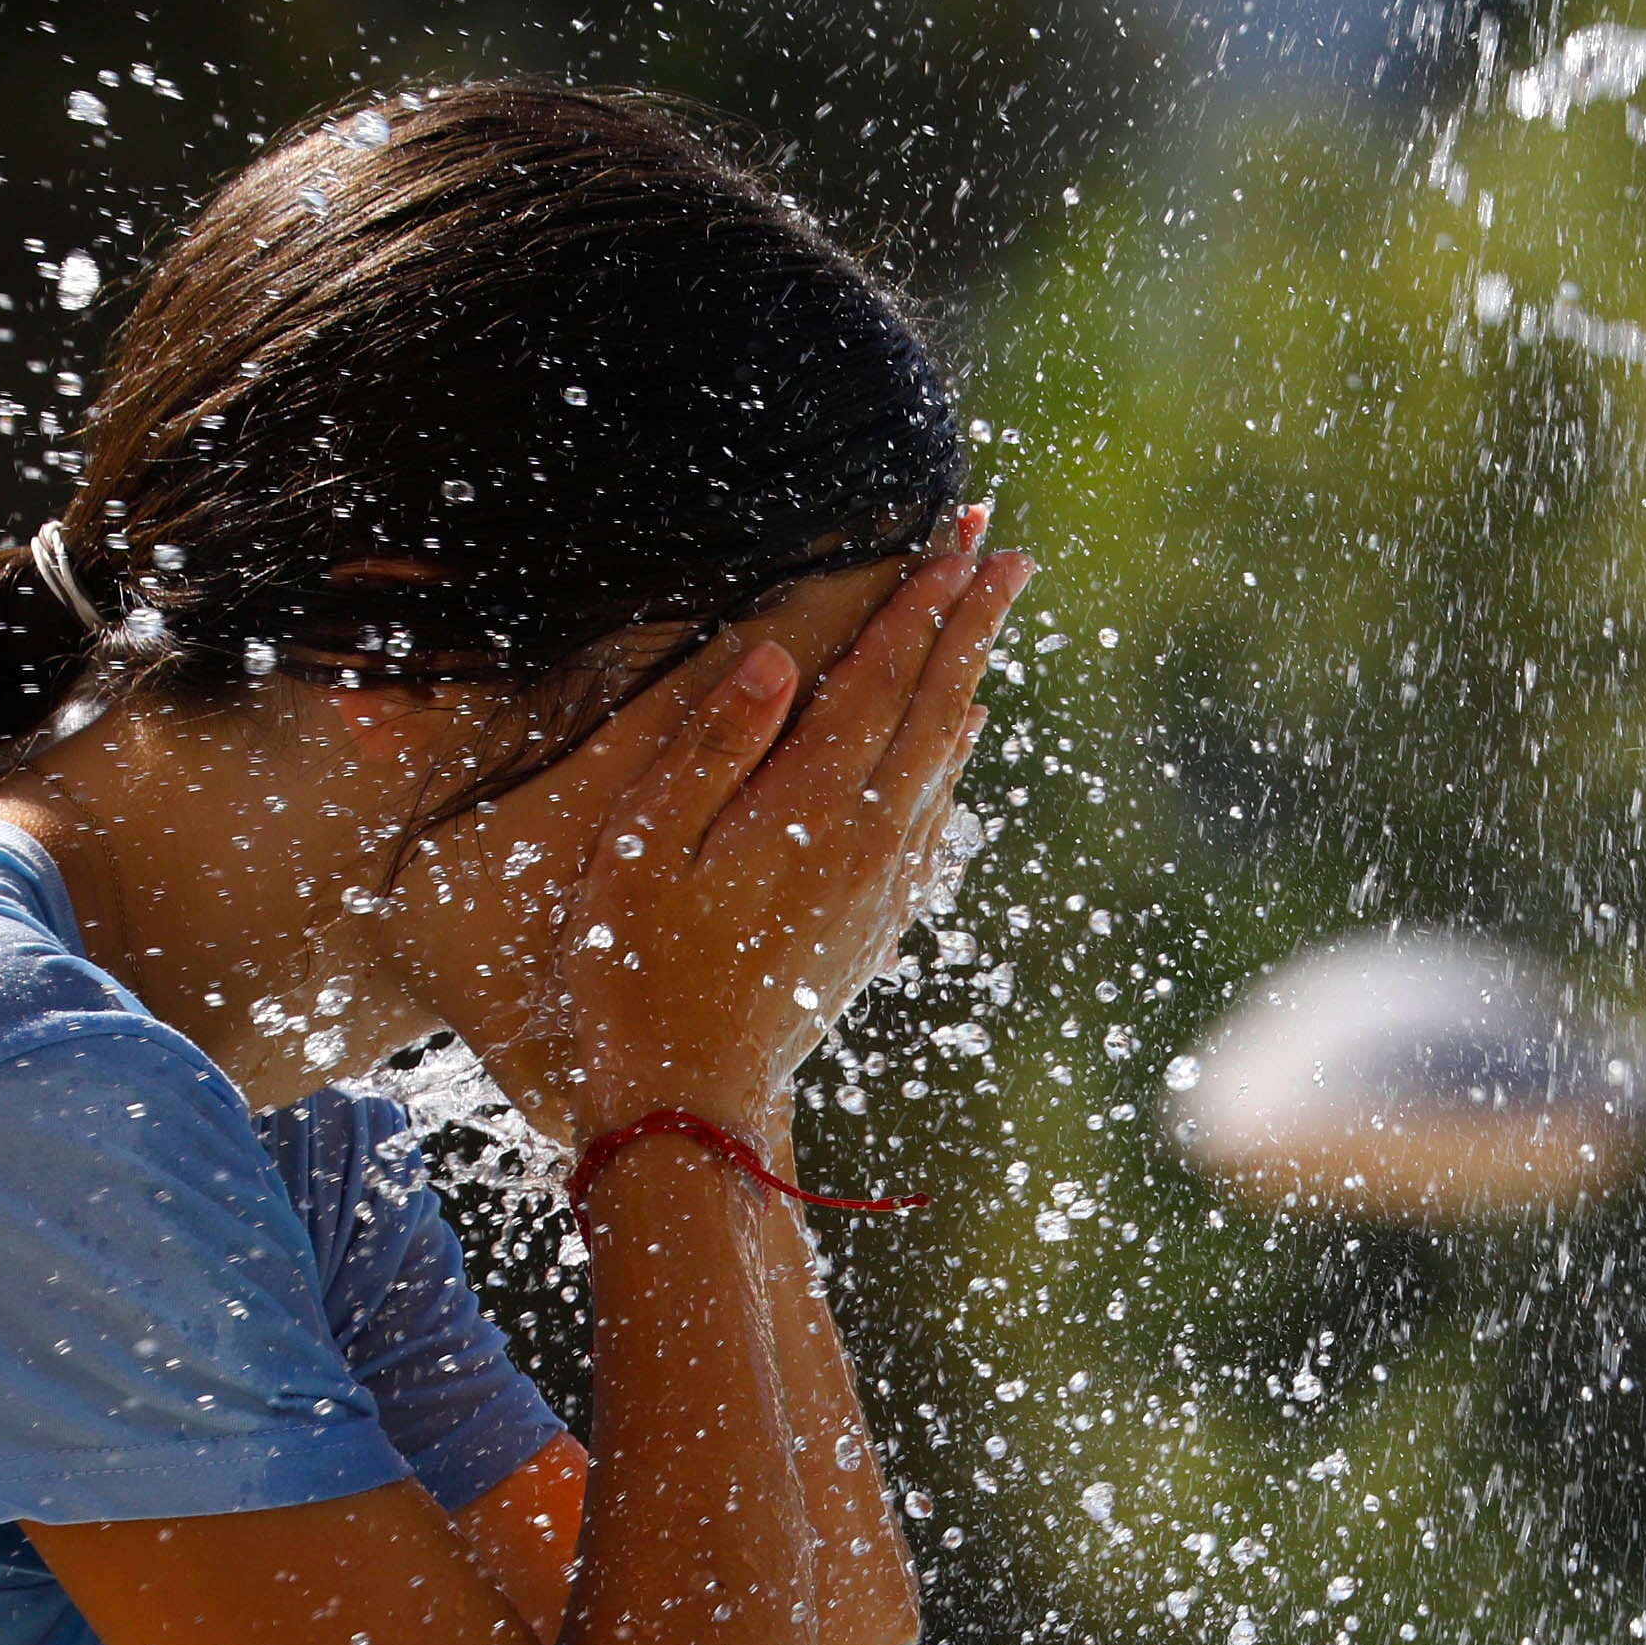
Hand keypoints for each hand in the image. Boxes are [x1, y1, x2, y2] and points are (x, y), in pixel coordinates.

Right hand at [562, 536, 1031, 1130]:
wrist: (691, 1102)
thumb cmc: (637, 973)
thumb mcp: (645, 851)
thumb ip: (712, 751)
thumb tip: (774, 664)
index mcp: (810, 808)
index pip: (882, 678)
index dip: (921, 602)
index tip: (961, 541)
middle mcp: (867, 840)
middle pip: (935, 705)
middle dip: (972, 621)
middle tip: (1008, 552)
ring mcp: (881, 884)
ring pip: (942, 759)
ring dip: (965, 681)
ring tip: (988, 623)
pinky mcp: (878, 921)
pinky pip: (930, 818)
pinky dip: (948, 761)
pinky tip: (953, 743)